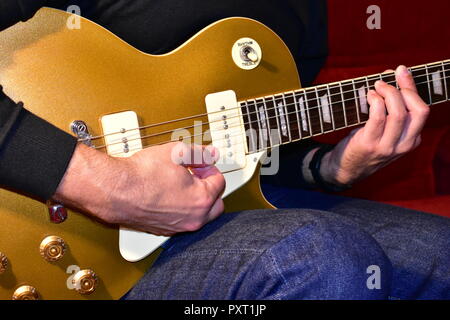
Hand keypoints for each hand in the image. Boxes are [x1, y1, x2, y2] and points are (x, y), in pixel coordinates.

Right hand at [53, 142, 225, 235]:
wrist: (115, 189)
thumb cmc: (142, 174)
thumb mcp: (177, 152)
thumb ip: (200, 153)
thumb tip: (211, 154)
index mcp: (202, 200)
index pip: (219, 182)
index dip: (209, 167)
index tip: (200, 162)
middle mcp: (193, 219)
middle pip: (215, 204)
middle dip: (208, 187)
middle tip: (196, 173)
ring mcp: (177, 227)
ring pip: (199, 215)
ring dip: (195, 199)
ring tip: (180, 182)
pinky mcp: (163, 230)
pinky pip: (181, 221)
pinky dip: (180, 209)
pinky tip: (168, 194)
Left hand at [321, 65, 429, 185]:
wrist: (345, 169)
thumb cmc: (365, 143)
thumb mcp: (386, 131)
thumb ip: (393, 110)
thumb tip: (392, 77)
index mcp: (412, 140)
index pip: (422, 109)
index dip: (411, 87)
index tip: (400, 71)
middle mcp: (404, 145)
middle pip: (418, 110)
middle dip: (404, 88)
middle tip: (386, 78)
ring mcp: (387, 147)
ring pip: (398, 113)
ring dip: (387, 93)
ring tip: (375, 86)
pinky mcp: (369, 145)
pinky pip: (378, 118)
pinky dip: (375, 101)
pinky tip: (369, 96)